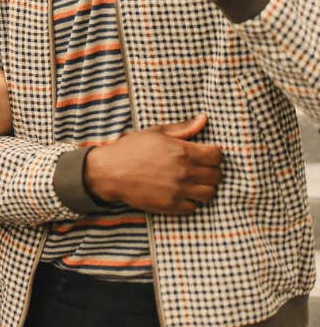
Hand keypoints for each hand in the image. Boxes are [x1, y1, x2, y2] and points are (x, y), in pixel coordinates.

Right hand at [83, 114, 222, 215]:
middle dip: (212, 171)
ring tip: (194, 182)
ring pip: (209, 193)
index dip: (214, 154)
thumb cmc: (132, 148)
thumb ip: (183, 128)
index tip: (207, 154)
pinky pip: (194, 207)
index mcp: (182, 151)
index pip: (216, 156)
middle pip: (217, 176)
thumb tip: (204, 119)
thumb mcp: (156, 132)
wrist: (110, 171)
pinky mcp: (170, 206)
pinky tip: (182, 192)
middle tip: (202, 168)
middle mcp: (184, 172)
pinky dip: (191, 201)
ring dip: (205, 187)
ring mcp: (178, 191)